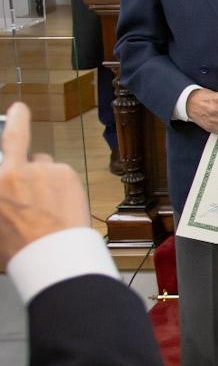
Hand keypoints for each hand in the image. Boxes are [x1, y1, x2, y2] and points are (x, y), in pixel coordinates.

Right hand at [0, 102, 90, 267]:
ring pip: (43, 164)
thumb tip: (11, 190)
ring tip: (48, 206)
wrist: (52, 256)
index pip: (6, 141)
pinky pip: (61, 172)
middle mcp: (11, 172)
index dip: (14, 121)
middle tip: (22, 118)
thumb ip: (6, 195)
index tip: (17, 109)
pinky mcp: (64, 172)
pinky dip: (62, 185)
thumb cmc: (19, 249)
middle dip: (23, 133)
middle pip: (20, 146)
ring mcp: (39, 169)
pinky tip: (61, 205)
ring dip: (44, 177)